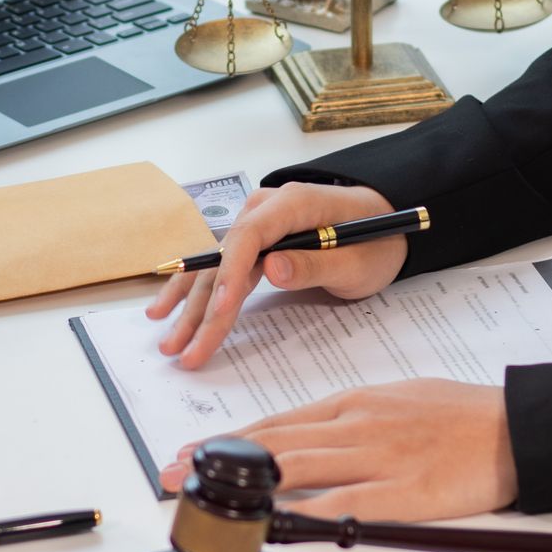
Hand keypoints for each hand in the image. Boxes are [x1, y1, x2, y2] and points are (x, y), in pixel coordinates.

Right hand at [147, 182, 402, 368]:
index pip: (248, 238)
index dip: (229, 276)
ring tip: (168, 340)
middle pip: (224, 259)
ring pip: (214, 268)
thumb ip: (315, 264)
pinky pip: (220, 267)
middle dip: (202, 308)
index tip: (220, 314)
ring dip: (190, 307)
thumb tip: (270, 269)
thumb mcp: (359, 260)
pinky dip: (195, 291)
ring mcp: (256, 223)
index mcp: (292, 203)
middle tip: (182, 348)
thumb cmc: (377, 240)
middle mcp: (264, 208)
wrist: (384, 220)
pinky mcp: (254, 240)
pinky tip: (167, 309)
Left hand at [157, 379, 515, 520]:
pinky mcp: (405, 492)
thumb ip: (353, 417)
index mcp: (355, 402)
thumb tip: (314, 435)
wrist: (519, 427)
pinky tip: (276, 525)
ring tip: (206, 500)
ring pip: (298, 468)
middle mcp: (357, 424)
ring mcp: (379, 457)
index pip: (278, 421)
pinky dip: (305, 516)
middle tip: (174, 475)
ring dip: (244, 486)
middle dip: (219, 461)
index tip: (191, 453)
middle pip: (274, 444)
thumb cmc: (463, 415)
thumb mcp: (398, 397)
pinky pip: (347, 505)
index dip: (231, 440)